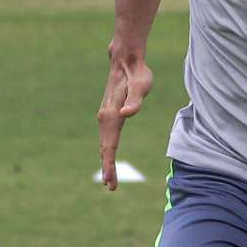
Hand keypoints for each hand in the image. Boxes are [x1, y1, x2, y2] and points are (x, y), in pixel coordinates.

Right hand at [97, 46, 153, 190]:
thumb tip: (127, 114)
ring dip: (106, 161)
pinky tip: (109, 158)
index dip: (110, 165)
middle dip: (107, 168)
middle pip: (105, 148)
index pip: (110, 146)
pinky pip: (107, 137)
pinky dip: (107, 151)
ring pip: (105, 143)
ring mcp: (106, 116)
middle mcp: (105, 118)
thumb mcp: (141, 85)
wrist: (125, 60)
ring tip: (109, 180)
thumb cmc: (137, 73)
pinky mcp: (109, 114)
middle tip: (111, 187)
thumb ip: (136, 100)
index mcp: (112, 116)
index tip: (110, 181)